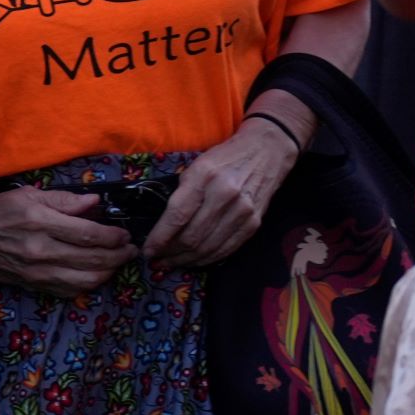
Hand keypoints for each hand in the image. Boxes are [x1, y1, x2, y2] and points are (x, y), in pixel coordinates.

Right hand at [0, 187, 136, 294]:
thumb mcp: (28, 195)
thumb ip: (64, 200)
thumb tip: (95, 203)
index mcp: (40, 224)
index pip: (88, 234)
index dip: (113, 237)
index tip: (125, 235)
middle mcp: (40, 252)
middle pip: (91, 260)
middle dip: (118, 257)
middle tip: (130, 250)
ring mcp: (36, 273)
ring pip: (83, 281)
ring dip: (107, 273)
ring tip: (118, 263)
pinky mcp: (32, 285)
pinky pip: (67, 291)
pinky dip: (87, 285)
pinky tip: (96, 275)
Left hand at [143, 120, 296, 269]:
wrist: (266, 151)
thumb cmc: (224, 157)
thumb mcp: (197, 165)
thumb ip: (182, 194)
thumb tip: (163, 227)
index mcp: (205, 176)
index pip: (178, 216)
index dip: (160, 238)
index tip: (148, 250)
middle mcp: (225, 195)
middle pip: (192, 237)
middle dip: (170, 253)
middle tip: (158, 260)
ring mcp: (242, 212)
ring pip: (208, 248)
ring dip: (186, 261)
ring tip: (172, 263)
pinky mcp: (253, 224)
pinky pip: (226, 250)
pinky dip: (207, 259)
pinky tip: (194, 260)